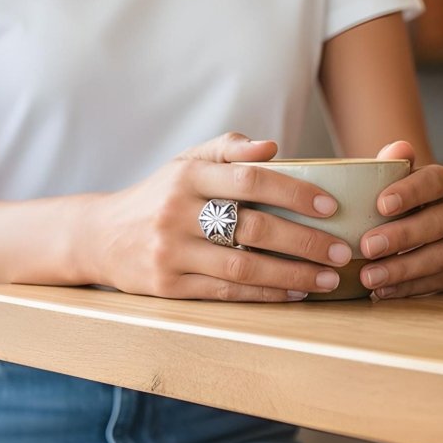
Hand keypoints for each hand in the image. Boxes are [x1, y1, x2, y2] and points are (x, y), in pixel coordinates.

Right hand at [84, 132, 353, 301]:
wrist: (100, 236)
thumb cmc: (160, 194)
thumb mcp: (186, 161)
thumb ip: (228, 148)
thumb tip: (272, 148)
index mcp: (187, 175)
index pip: (250, 180)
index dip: (295, 192)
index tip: (331, 206)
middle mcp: (177, 212)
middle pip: (253, 228)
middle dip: (305, 241)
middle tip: (342, 250)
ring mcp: (171, 253)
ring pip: (243, 268)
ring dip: (292, 275)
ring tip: (327, 278)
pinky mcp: (168, 287)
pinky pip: (226, 294)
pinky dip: (265, 295)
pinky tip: (294, 292)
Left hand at [358, 141, 442, 299]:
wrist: (414, 221)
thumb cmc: (396, 198)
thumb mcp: (391, 178)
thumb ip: (392, 162)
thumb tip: (399, 148)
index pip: (434, 182)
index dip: (410, 193)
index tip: (380, 204)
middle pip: (438, 223)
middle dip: (401, 236)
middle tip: (366, 246)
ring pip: (440, 257)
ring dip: (402, 269)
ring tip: (369, 276)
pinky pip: (438, 282)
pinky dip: (408, 288)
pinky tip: (381, 291)